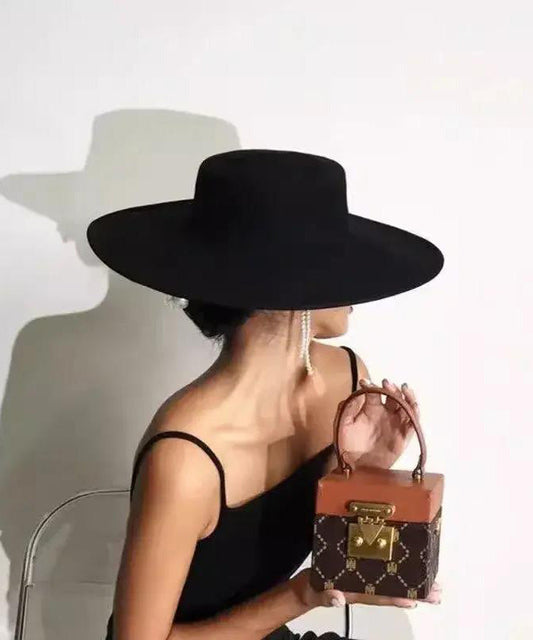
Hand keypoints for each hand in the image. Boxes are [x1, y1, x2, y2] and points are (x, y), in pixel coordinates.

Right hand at [294, 568, 440, 608]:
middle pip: (394, 590)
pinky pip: (385, 572)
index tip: (416, 599)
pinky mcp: (362, 568)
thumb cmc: (310, 588)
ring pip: (394, 582)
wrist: (306, 585)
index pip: (380, 596)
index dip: (397, 597)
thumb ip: (324, 596)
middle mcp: (364, 586)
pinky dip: (400, 572)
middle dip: (416, 593)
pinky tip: (412, 572)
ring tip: (433, 586)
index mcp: (355, 591)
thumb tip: (337, 598)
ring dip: (414, 585)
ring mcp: (365, 578)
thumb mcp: (314, 592)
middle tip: (436, 594)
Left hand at [337, 378, 419, 470]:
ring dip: (406, 395)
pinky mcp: (403, 436)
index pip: (374, 392)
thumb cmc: (347, 445)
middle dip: (391, 387)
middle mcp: (384, 414)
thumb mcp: (342, 424)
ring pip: (405, 406)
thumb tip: (356, 393)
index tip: (364, 382)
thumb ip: (346, 408)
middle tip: (386, 382)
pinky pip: (412, 423)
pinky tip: (413, 404)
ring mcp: (395, 424)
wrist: (356, 467)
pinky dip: (415, 413)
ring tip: (404, 387)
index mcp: (370, 408)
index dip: (371, 384)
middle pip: (393, 396)